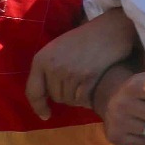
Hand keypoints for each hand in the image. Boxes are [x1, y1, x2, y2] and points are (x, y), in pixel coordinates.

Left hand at [25, 8, 139, 118]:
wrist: (111, 28)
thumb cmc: (85, 37)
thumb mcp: (58, 49)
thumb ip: (48, 68)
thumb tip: (47, 96)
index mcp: (41, 60)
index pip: (33, 91)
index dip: (38, 106)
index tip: (46, 116)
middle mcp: (52, 68)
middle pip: (56, 96)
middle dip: (66, 94)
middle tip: (79, 83)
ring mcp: (70, 73)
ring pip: (70, 99)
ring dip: (79, 96)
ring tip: (88, 82)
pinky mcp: (88, 77)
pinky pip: (83, 98)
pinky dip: (89, 97)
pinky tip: (95, 85)